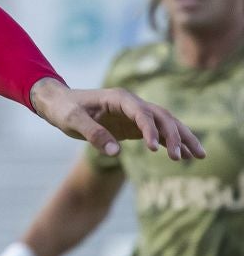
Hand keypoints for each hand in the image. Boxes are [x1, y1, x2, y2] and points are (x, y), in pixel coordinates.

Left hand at [29, 78, 204, 160]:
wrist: (57, 103)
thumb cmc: (63, 109)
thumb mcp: (72, 121)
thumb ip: (93, 134)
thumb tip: (115, 152)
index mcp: (119, 98)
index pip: (142, 113)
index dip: (150, 130)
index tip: (154, 149)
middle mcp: (131, 103)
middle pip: (162, 117)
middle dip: (176, 135)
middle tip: (182, 157)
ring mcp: (134, 114)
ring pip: (165, 123)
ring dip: (182, 138)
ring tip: (198, 156)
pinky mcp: (132, 125)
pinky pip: (157, 133)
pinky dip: (170, 143)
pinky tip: (182, 156)